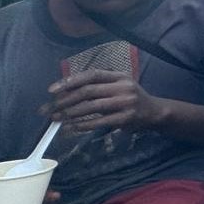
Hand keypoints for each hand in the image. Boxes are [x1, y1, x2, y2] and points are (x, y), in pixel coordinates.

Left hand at [43, 70, 168, 132]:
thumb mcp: (119, 86)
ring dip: (70, 113)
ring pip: (91, 106)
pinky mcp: (126, 118)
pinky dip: (82, 125)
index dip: (70, 81)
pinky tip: (71, 128)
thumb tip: (65, 93)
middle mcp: (123, 87)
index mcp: (119, 76)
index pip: (91, 75)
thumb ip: (98, 86)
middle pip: (88, 91)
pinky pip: (99, 122)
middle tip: (48, 109)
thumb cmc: (131, 98)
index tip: (52, 90)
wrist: (155, 112)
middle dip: (64, 100)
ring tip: (56, 119)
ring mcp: (126, 102)